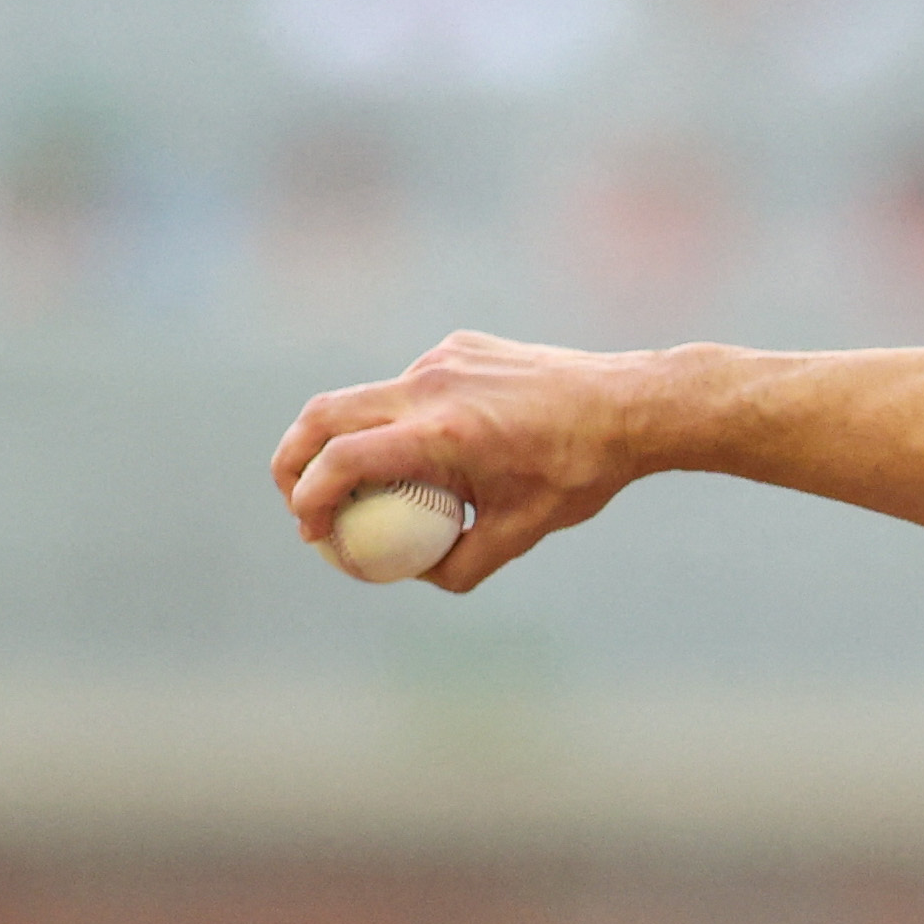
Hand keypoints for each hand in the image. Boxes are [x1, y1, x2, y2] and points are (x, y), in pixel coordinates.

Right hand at [270, 331, 648, 593]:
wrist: (630, 406)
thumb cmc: (580, 473)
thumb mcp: (523, 532)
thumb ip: (462, 564)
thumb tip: (415, 576)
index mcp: (444, 434)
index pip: (344, 459)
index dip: (310, 497)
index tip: (311, 531)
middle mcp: (432, 386)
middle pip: (324, 415)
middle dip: (292, 460)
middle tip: (295, 500)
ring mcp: (442, 360)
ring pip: (364, 397)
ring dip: (343, 437)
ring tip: (353, 482)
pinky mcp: (457, 347)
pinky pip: (409, 385)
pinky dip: (399, 419)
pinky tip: (435, 448)